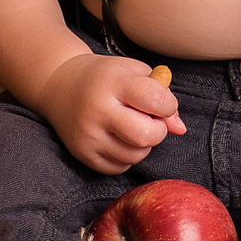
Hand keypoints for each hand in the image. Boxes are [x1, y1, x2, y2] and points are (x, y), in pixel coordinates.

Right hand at [42, 52, 185, 173]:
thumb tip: (180, 129)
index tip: (162, 103)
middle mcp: (98, 110)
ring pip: (136, 155)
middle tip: (150, 120)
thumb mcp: (135, 73)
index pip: (155, 99)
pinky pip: (120, 167)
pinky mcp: (82, 154)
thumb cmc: (106, 78)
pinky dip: (127, 156)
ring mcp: (88, 135)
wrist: (60, 85)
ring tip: (132, 127)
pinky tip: (118, 138)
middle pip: (147, 135)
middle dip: (158, 130)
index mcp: (114, 83)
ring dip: (143, 144)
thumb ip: (161, 95)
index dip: (168, 105)